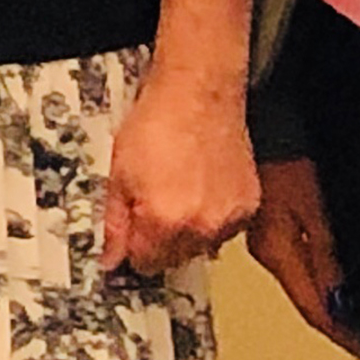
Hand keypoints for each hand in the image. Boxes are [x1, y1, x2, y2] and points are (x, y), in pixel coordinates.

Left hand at [99, 71, 258, 279]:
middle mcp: (201, 226)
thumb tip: (110, 258)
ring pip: (201, 246)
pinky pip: (225, 228)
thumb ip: (113, 222)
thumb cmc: (157, 125)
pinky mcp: (248, 206)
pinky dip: (211, 217)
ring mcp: (229, 218)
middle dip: (158, 241)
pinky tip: (199, 189)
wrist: (197, 96)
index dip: (132, 249)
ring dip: (187, 231)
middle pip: (174, 259)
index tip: (129, 238)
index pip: (145, 264)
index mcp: (164, 220)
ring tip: (177, 191)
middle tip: (150, 205)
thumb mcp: (117, 173)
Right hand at [245, 156, 359, 359]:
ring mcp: (267, 231)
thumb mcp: (315, 206)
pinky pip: (301, 255)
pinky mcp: (271, 215)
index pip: (316, 310)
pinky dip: (323, 271)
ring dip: (332, 297)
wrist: (260, 111)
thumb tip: (339, 305)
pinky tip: (337, 273)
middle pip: (309, 298)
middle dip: (341, 320)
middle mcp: (268, 246)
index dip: (346, 336)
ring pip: (305, 279)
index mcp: (275, 249)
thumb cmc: (285, 146)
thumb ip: (328, 260)